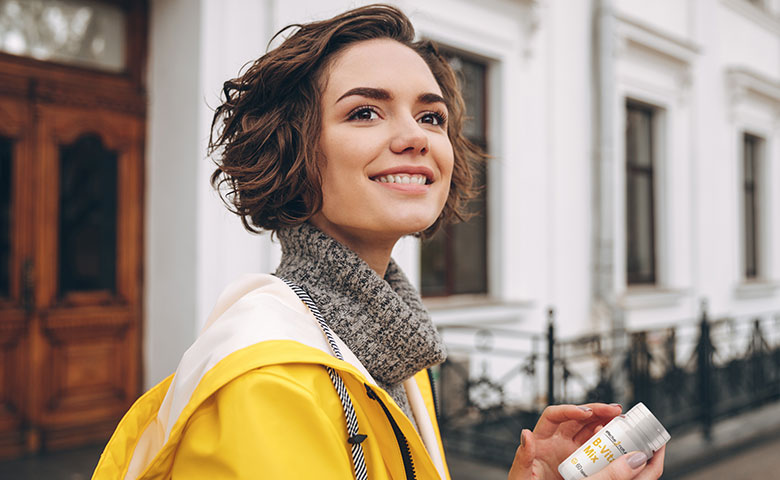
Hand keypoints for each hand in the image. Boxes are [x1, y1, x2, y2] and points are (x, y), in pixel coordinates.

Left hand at [507, 403, 661, 478]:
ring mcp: (570, 453)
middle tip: (614, 410)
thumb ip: (524, 456)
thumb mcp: (522, 475)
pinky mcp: (581, 465)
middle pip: (576, 419)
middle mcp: (556, 443)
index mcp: (540, 441)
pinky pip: (595, 449)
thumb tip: (525, 434)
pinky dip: (606, 443)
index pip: (554, 416)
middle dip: (595, 410)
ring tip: (620, 420)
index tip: (586, 412)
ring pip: (589, 431)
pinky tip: (617, 441)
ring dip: (604, 422)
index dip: (570, 410)